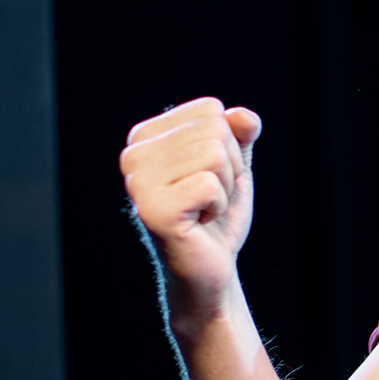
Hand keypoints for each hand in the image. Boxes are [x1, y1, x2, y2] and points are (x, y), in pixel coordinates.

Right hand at [119, 98, 261, 327]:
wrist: (209, 269)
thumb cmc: (217, 216)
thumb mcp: (233, 166)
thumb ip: (239, 135)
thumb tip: (245, 116)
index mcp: (145, 137)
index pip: (211, 110)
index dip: (227, 146)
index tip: (208, 178)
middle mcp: (133, 155)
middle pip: (215, 130)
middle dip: (229, 169)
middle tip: (208, 199)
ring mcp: (138, 183)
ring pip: (215, 154)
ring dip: (225, 188)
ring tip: (204, 210)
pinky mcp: (153, 210)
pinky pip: (210, 184)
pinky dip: (219, 206)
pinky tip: (199, 223)